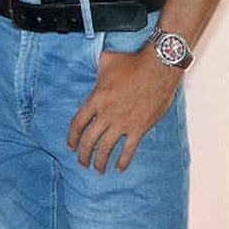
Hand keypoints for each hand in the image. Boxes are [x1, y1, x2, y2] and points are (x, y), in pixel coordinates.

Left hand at [67, 47, 180, 171]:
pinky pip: (129, 149)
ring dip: (100, 161)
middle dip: (83, 154)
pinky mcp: (140, 127)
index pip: (78, 123)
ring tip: (97, 169)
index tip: (69, 146)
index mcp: (96, 99)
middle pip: (89, 140)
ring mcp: (123, 122)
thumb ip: (94, 66)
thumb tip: (87, 58)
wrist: (158, 68)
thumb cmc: (131, 62)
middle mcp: (107, 114)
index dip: (72, 137)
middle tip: (81, 163)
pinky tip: (118, 168)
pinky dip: (123, 161)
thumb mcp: (105, 61)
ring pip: (107, 147)